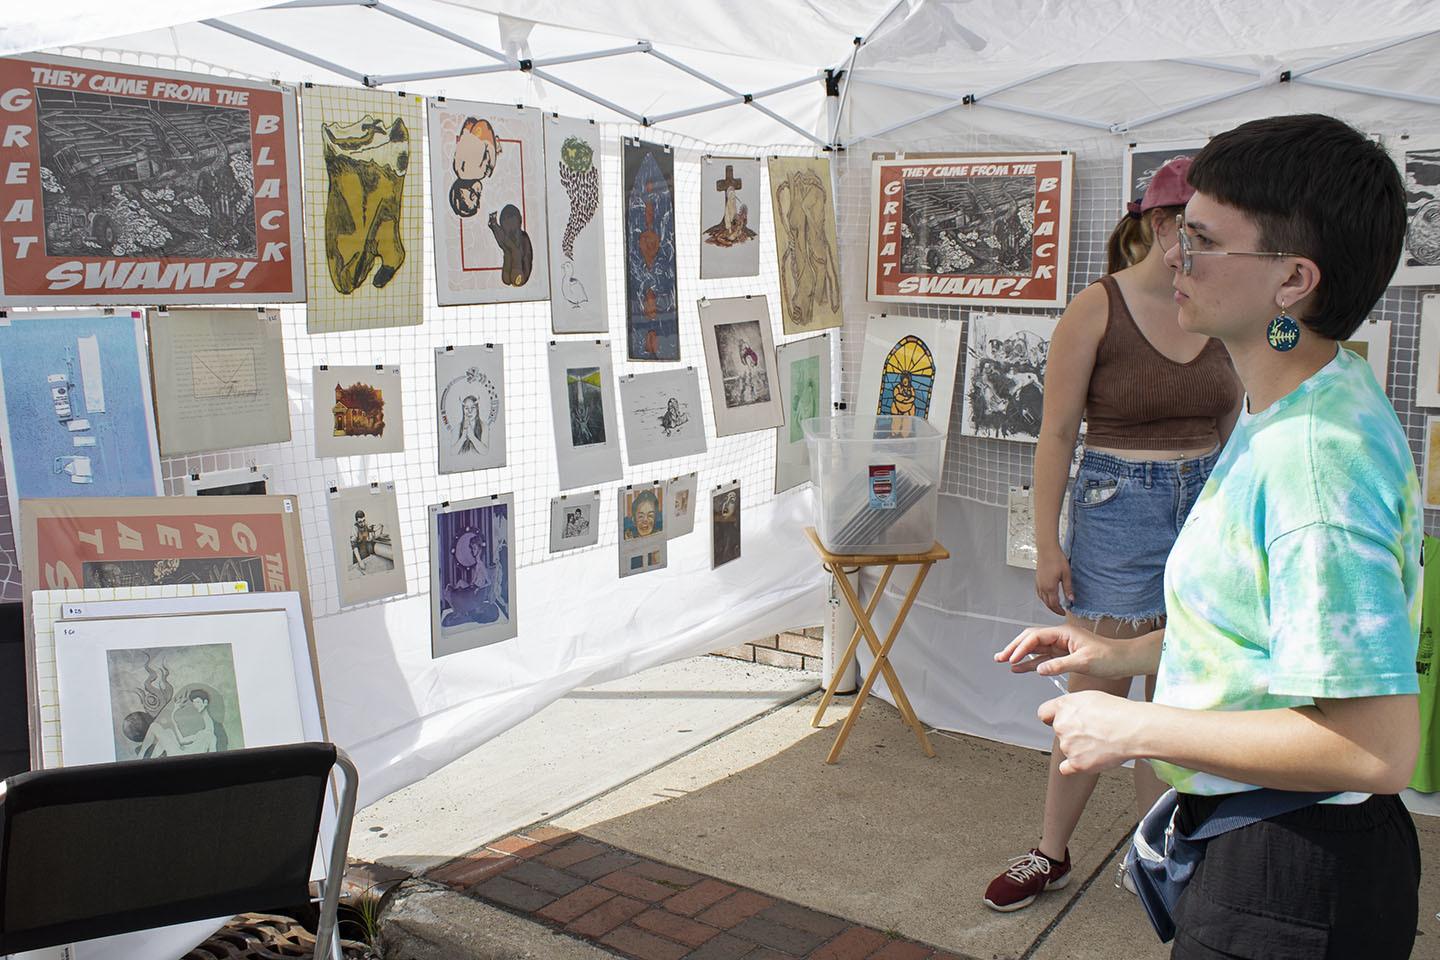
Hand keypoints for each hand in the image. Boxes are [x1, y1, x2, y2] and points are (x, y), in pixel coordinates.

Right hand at [995, 622, 1131, 678]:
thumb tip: (1040, 669)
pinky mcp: (1064, 655)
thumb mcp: (1084, 661)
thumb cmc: (1109, 657)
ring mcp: (1061, 646)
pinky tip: (1020, 668)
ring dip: (1020, 655)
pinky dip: (1031, 663)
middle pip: (1031, 639)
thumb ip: (1060, 665)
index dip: (1021, 647)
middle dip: (1014, 647)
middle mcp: (1060, 636)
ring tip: (1004, 661)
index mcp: (1064, 632)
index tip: (1012, 658)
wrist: (1124, 660)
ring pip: (1035, 649)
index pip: (1036, 636)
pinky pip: (1043, 658)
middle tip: (1000, 657)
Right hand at [1034, 547, 1072, 615]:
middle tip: (1060, 611)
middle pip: (1047, 603)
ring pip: (1042, 599)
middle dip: (1054, 609)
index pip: (1054, 604)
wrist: (1047, 549)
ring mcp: (1038, 583)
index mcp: (1050, 587)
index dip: (1059, 610)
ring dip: (1048, 604)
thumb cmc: (1056, 559)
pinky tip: (1047, 596)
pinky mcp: (1037, 579)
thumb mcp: (1066, 575)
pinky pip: (1039, 592)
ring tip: (1055, 605)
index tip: (1064, 612)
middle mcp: (1043, 587)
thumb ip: (1068, 588)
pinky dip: (1043, 597)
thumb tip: (1071, 599)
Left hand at [1038, 690, 1141, 773]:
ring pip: (1067, 749)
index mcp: (1064, 706)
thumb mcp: (1091, 696)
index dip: (1052, 717)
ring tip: (1100, 742)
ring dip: (1078, 748)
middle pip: (1058, 731)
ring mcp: (1068, 746)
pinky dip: (1075, 766)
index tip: (1058, 720)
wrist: (1133, 729)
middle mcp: (1061, 725)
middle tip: (1093, 731)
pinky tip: (1088, 759)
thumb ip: (1072, 705)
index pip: (1044, 713)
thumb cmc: (1118, 712)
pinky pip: (1066, 768)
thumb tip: (1067, 711)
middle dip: (1072, 732)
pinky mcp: (1076, 763)